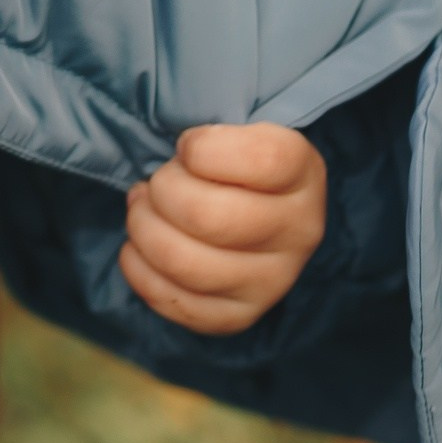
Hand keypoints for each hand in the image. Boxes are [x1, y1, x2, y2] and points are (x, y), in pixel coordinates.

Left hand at [120, 123, 326, 335]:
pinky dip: (140, 271)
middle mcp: (299, 231)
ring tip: (141, 210)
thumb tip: (179, 154)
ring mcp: (273, 280)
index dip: (204, 150)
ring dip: (143, 229)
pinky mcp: (240, 315)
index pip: (261, 160)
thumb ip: (212, 126)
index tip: (188, 147)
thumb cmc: (230, 159)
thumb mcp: (235, 127)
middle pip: (207, 217)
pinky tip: (138, 247)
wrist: (255, 207)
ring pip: (183, 262)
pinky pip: (175, 302)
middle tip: (156, 181)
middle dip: (162, 191)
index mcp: (303, 172)